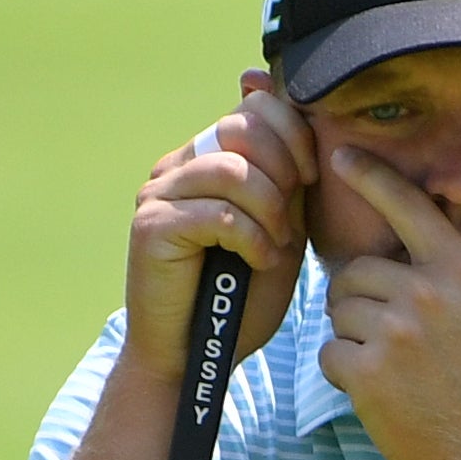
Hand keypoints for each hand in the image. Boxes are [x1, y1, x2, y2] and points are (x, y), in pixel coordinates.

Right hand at [123, 73, 313, 382]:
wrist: (196, 354)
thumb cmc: (240, 296)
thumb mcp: (280, 227)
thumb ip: (288, 178)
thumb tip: (293, 113)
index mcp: (208, 157)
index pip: (255, 104)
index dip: (294, 133)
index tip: (308, 178)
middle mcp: (178, 165)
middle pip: (244, 126)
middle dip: (284, 170)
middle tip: (289, 220)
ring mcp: (159, 192)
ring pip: (232, 168)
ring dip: (269, 209)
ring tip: (275, 246)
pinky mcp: (152, 225)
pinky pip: (217, 212)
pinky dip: (251, 238)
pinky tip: (258, 262)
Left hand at [316, 147, 460, 459]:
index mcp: (459, 274)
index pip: (408, 208)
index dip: (371, 176)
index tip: (341, 154)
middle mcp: (423, 296)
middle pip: (356, 271)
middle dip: (362, 299)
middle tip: (391, 336)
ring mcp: (393, 335)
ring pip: (339, 312)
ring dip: (353, 336)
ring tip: (391, 367)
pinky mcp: (366, 373)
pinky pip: (329, 354)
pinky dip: (343, 373)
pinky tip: (378, 393)